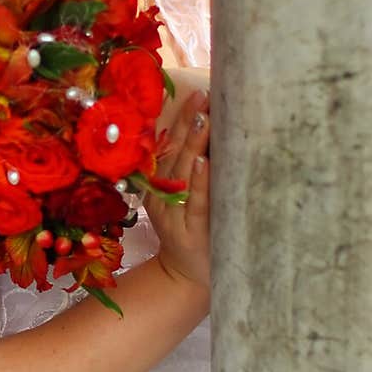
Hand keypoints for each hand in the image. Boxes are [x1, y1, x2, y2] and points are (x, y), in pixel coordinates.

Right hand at [145, 89, 209, 291]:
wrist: (186, 277)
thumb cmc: (193, 231)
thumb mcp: (183, 198)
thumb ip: (189, 169)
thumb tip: (213, 128)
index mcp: (158, 184)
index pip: (168, 146)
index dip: (179, 120)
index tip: (195, 94)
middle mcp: (161, 196)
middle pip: (173, 154)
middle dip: (188, 124)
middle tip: (202, 97)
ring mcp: (174, 215)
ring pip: (182, 174)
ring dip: (193, 145)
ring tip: (203, 119)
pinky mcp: (191, 232)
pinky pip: (195, 203)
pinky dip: (199, 182)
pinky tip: (204, 162)